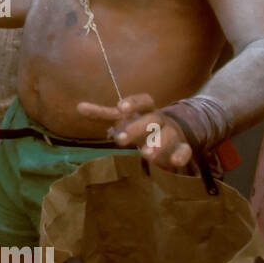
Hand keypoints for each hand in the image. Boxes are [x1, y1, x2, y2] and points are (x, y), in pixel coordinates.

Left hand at [77, 93, 192, 170]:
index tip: (119, 107)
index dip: (133, 102)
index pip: (144, 100)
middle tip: (120, 140)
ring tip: (145, 154)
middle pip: (153, 119)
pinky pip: (185, 150)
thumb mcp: (123, 119)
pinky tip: (173, 162)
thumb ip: (103, 113)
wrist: (171, 133)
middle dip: (137, 128)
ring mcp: (173, 132)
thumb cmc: (141, 125)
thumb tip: (78, 107)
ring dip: (158, 143)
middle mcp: (161, 119)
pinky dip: (181, 155)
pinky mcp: (181, 147)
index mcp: (147, 110)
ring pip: (169, 135)